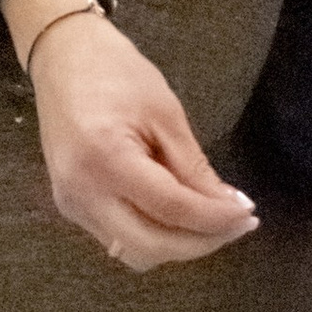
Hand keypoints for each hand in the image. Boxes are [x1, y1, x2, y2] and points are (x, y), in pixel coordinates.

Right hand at [20, 0, 257, 270]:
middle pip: (151, 247)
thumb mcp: (166, 114)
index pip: (171, 209)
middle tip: (236, 225)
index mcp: (106, 159)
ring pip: (134, 253)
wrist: (63, 59)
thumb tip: (230, 207)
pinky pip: (119, 238)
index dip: (215, 219)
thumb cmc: (115, 74)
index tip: (247, 215)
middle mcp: (81, 191)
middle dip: (200, 243)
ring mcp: (71, 203)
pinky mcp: (70, 206)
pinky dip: (153, 234)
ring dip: (176, 245)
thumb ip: (195, 168)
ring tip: (208, 218)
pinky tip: (176, 212)